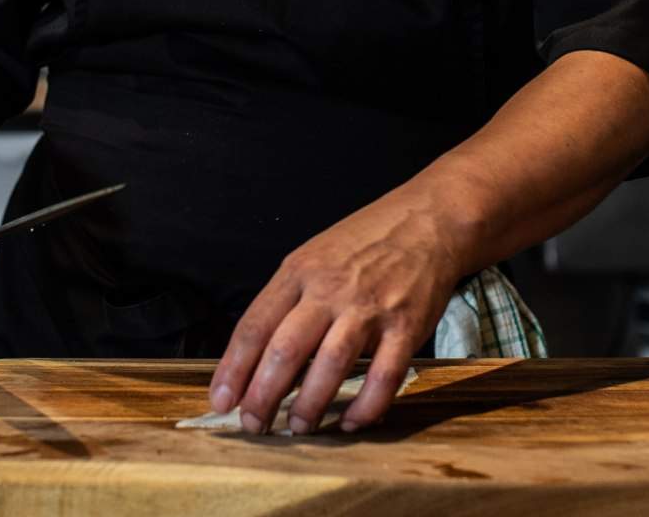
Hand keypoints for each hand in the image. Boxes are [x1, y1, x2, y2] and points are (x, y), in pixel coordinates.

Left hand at [208, 190, 466, 434]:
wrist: (427, 220)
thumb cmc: (363, 243)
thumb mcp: (313, 257)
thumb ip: (287, 301)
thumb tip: (258, 357)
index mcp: (299, 272)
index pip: (255, 326)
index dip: (234, 369)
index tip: (220, 400)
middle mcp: (330, 290)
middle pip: (286, 349)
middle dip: (263, 395)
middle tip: (253, 424)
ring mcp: (369, 309)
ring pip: (330, 365)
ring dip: (309, 404)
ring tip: (296, 427)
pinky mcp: (407, 326)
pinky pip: (383, 376)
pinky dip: (365, 406)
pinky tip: (350, 422)